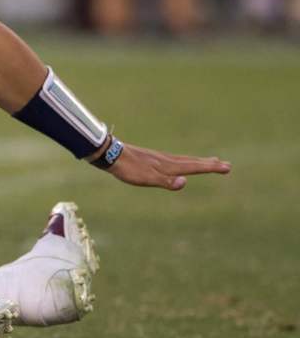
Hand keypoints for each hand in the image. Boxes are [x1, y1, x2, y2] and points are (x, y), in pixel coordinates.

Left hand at [101, 141, 230, 189]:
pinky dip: (184, 161)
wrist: (111, 155)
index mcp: (169, 166)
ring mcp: (159, 158)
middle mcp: (167, 160)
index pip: (194, 167)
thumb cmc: (129, 170)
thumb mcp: (147, 179)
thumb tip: (185, 182)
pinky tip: (179, 163)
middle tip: (225, 164)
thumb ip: (166, 182)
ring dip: (198, 161)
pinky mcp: (151, 158)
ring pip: (184, 160)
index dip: (211, 167)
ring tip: (209, 161)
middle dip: (209, 164)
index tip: (227, 167)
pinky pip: (174, 160)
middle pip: (192, 162)